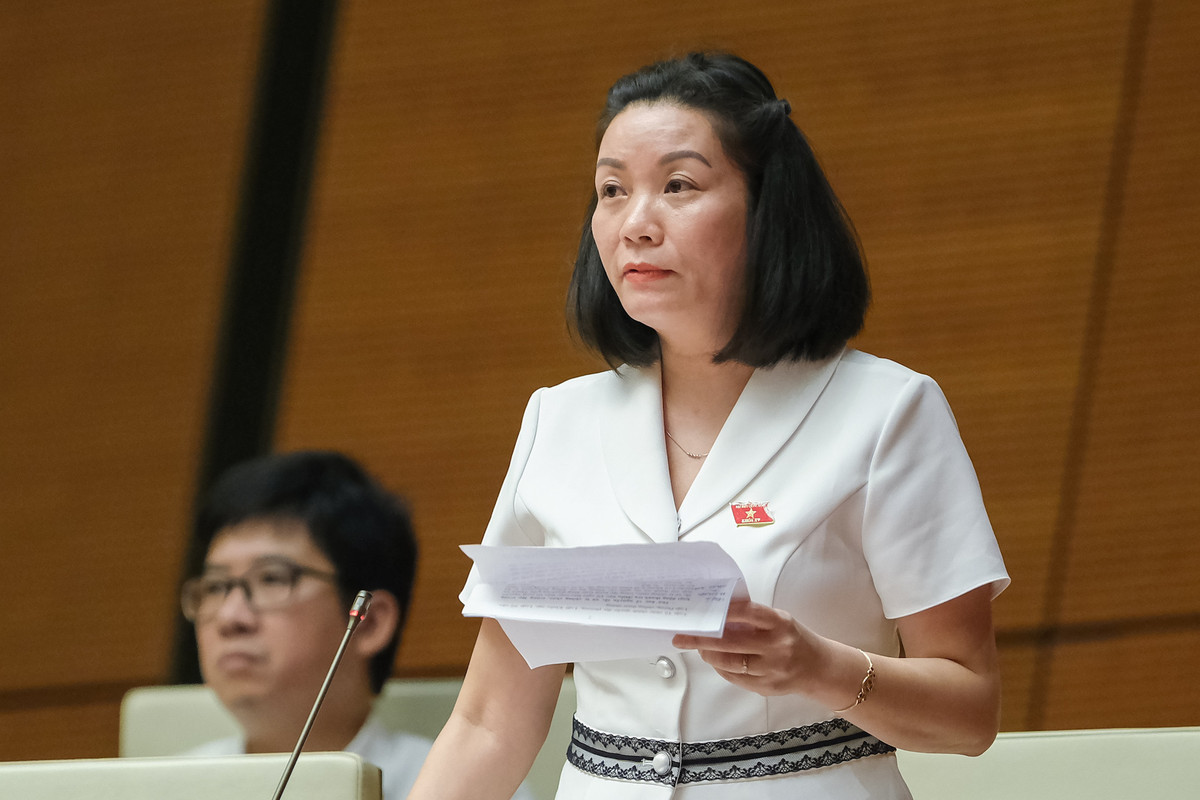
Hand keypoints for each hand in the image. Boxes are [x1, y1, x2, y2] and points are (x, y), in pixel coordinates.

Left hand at [672, 599, 827, 695]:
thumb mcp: (780, 621)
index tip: (701, 610)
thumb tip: (716, 614)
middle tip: (682, 635)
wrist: (819, 668)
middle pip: (732, 642)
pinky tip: (715, 659)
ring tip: (698, 647)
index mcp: (781, 624)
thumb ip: (753, 618)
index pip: (748, 613)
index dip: (723, 611)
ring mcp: (772, 670)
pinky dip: (721, 667)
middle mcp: (777, 647)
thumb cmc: (793, 638)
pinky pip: (735, 678)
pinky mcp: (767, 687)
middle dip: (703, 638)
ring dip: (709, 654)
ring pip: (730, 663)